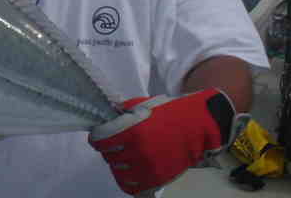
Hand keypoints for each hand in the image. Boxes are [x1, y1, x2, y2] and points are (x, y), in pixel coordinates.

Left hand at [89, 88, 249, 195]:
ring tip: (124, 155)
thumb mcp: (140, 106)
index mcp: (132, 131)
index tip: (98, 136)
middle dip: (108, 149)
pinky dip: (126, 178)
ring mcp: (147, 167)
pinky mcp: (156, 179)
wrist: (195, 127)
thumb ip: (120, 113)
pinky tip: (129, 169)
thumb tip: (103, 119)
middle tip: (114, 143)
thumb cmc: (167, 113)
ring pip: (117, 171)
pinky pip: (130, 185)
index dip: (96, 138)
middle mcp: (138, 151)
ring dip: (117, 163)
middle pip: (107, 156)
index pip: (100, 141)